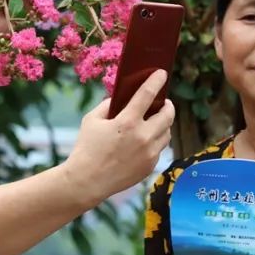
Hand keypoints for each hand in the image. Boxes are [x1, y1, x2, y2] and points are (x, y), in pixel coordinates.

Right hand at [60, 69, 175, 207]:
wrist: (87, 181)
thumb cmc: (86, 147)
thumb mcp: (92, 120)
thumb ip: (109, 105)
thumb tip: (122, 98)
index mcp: (127, 122)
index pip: (148, 94)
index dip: (156, 81)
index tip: (162, 73)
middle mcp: (143, 137)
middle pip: (168, 114)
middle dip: (167, 105)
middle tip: (163, 102)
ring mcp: (149, 153)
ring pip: (167, 132)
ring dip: (163, 124)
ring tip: (154, 121)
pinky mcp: (150, 166)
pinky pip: (159, 148)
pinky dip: (155, 141)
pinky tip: (145, 140)